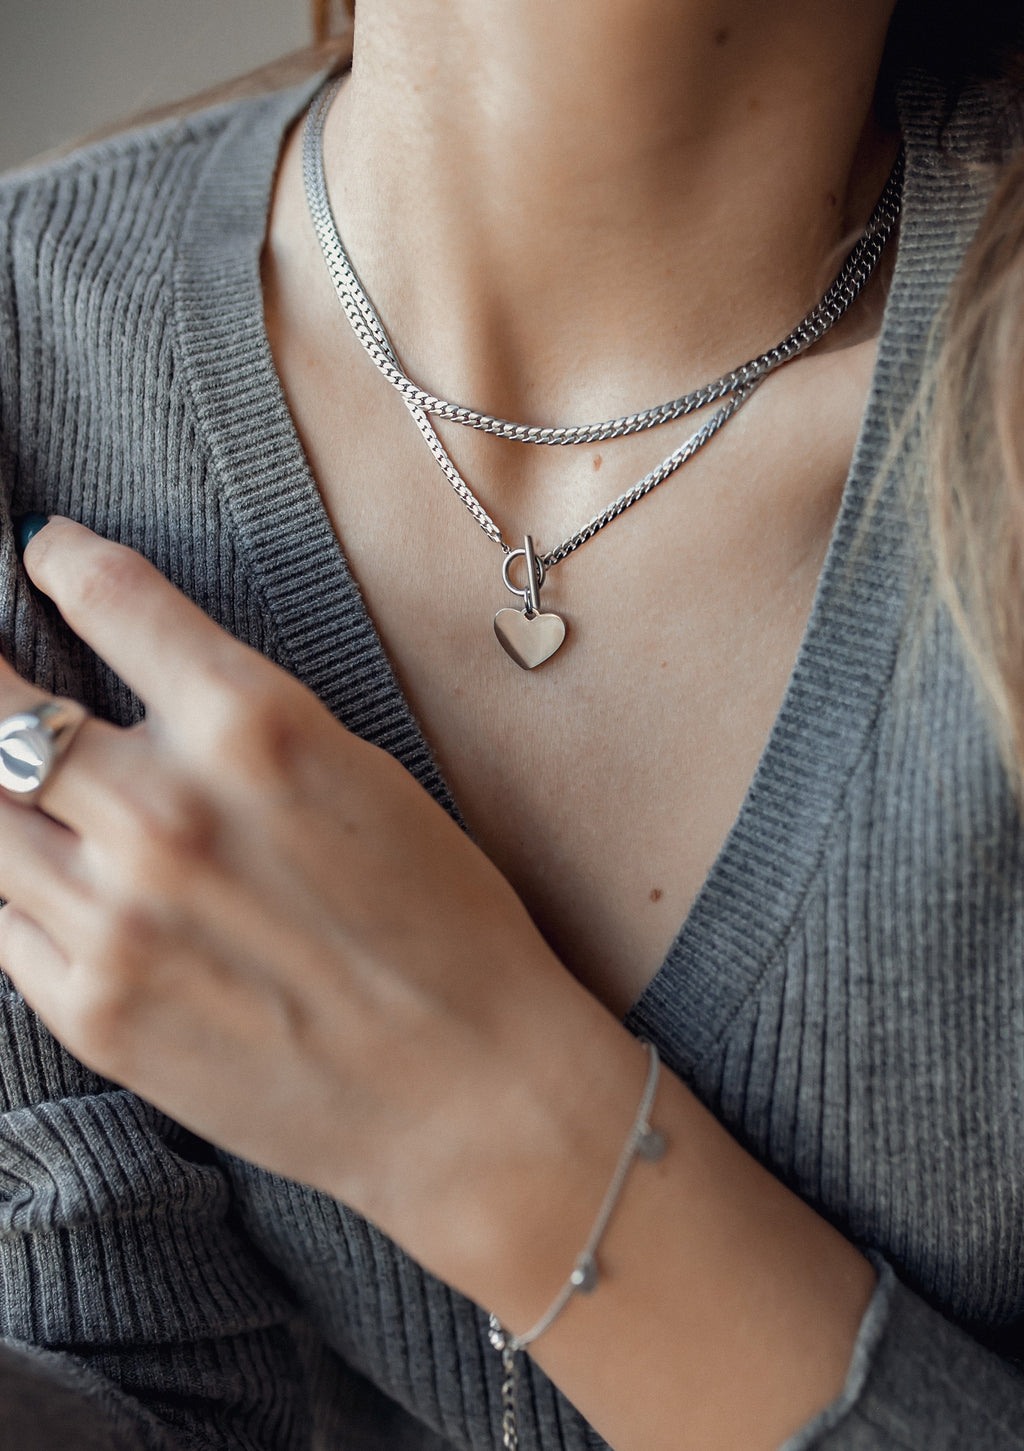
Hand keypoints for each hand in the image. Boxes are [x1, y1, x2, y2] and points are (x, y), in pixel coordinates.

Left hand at [0, 518, 632, 1308]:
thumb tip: (151, 686)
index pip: (108, 596)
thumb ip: (240, 722)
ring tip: (18, 771)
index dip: (62, 560)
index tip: (49, 557)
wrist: (469, 1091)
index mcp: (253, 726)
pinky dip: (11, 878)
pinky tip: (43, 869)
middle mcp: (162, 810)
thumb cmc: (447, 925)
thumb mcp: (362, 777)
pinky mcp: (90, 1009)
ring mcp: (112, 917)